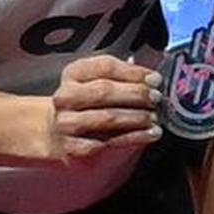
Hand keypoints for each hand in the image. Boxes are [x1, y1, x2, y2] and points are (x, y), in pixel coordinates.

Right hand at [43, 54, 162, 164]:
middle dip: (136, 94)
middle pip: (105, 91)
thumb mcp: (99, 80)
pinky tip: (150, 134)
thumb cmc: (88, 102)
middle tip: (157, 98)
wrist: (55, 130)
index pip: (105, 67)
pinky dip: (133, 137)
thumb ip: (123, 75)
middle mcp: (66, 96)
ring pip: (107, 117)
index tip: (156, 79)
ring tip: (156, 117)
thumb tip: (153, 79)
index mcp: (74, 73)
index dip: (134, 72)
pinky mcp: (72, 146)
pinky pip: (107, 142)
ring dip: (137, 117)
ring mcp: (66, 122)